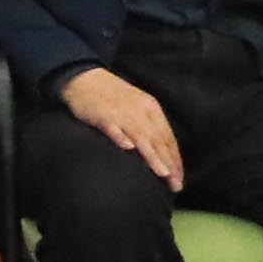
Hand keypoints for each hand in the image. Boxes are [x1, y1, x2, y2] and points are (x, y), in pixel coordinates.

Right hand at [60, 65, 182, 190]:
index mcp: (151, 108)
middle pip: (157, 140)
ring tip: (162, 173)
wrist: (83, 76)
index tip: (179, 179)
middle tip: (176, 185)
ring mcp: (120, 112)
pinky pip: (111, 126)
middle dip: (169, 163)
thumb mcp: (136, 107)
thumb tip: (162, 153)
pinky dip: (120, 136)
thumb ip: (148, 127)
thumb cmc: (111, 96)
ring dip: (152, 155)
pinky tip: (127, 147)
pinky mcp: (100, 113)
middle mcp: (139, 110)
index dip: (175, 159)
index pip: (167, 138)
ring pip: (139, 136)